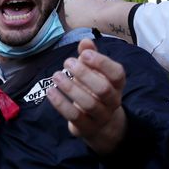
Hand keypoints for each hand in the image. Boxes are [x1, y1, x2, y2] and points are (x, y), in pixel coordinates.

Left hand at [46, 37, 127, 155]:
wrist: (100, 124)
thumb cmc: (94, 90)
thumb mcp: (95, 72)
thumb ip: (90, 55)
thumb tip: (85, 41)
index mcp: (117, 85)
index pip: (117, 74)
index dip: (102, 63)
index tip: (83, 54)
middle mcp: (113, 101)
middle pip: (103, 89)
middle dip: (84, 74)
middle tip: (67, 62)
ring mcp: (101, 116)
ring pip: (89, 104)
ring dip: (70, 88)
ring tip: (56, 75)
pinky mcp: (86, 127)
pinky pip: (74, 116)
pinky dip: (61, 103)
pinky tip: (50, 91)